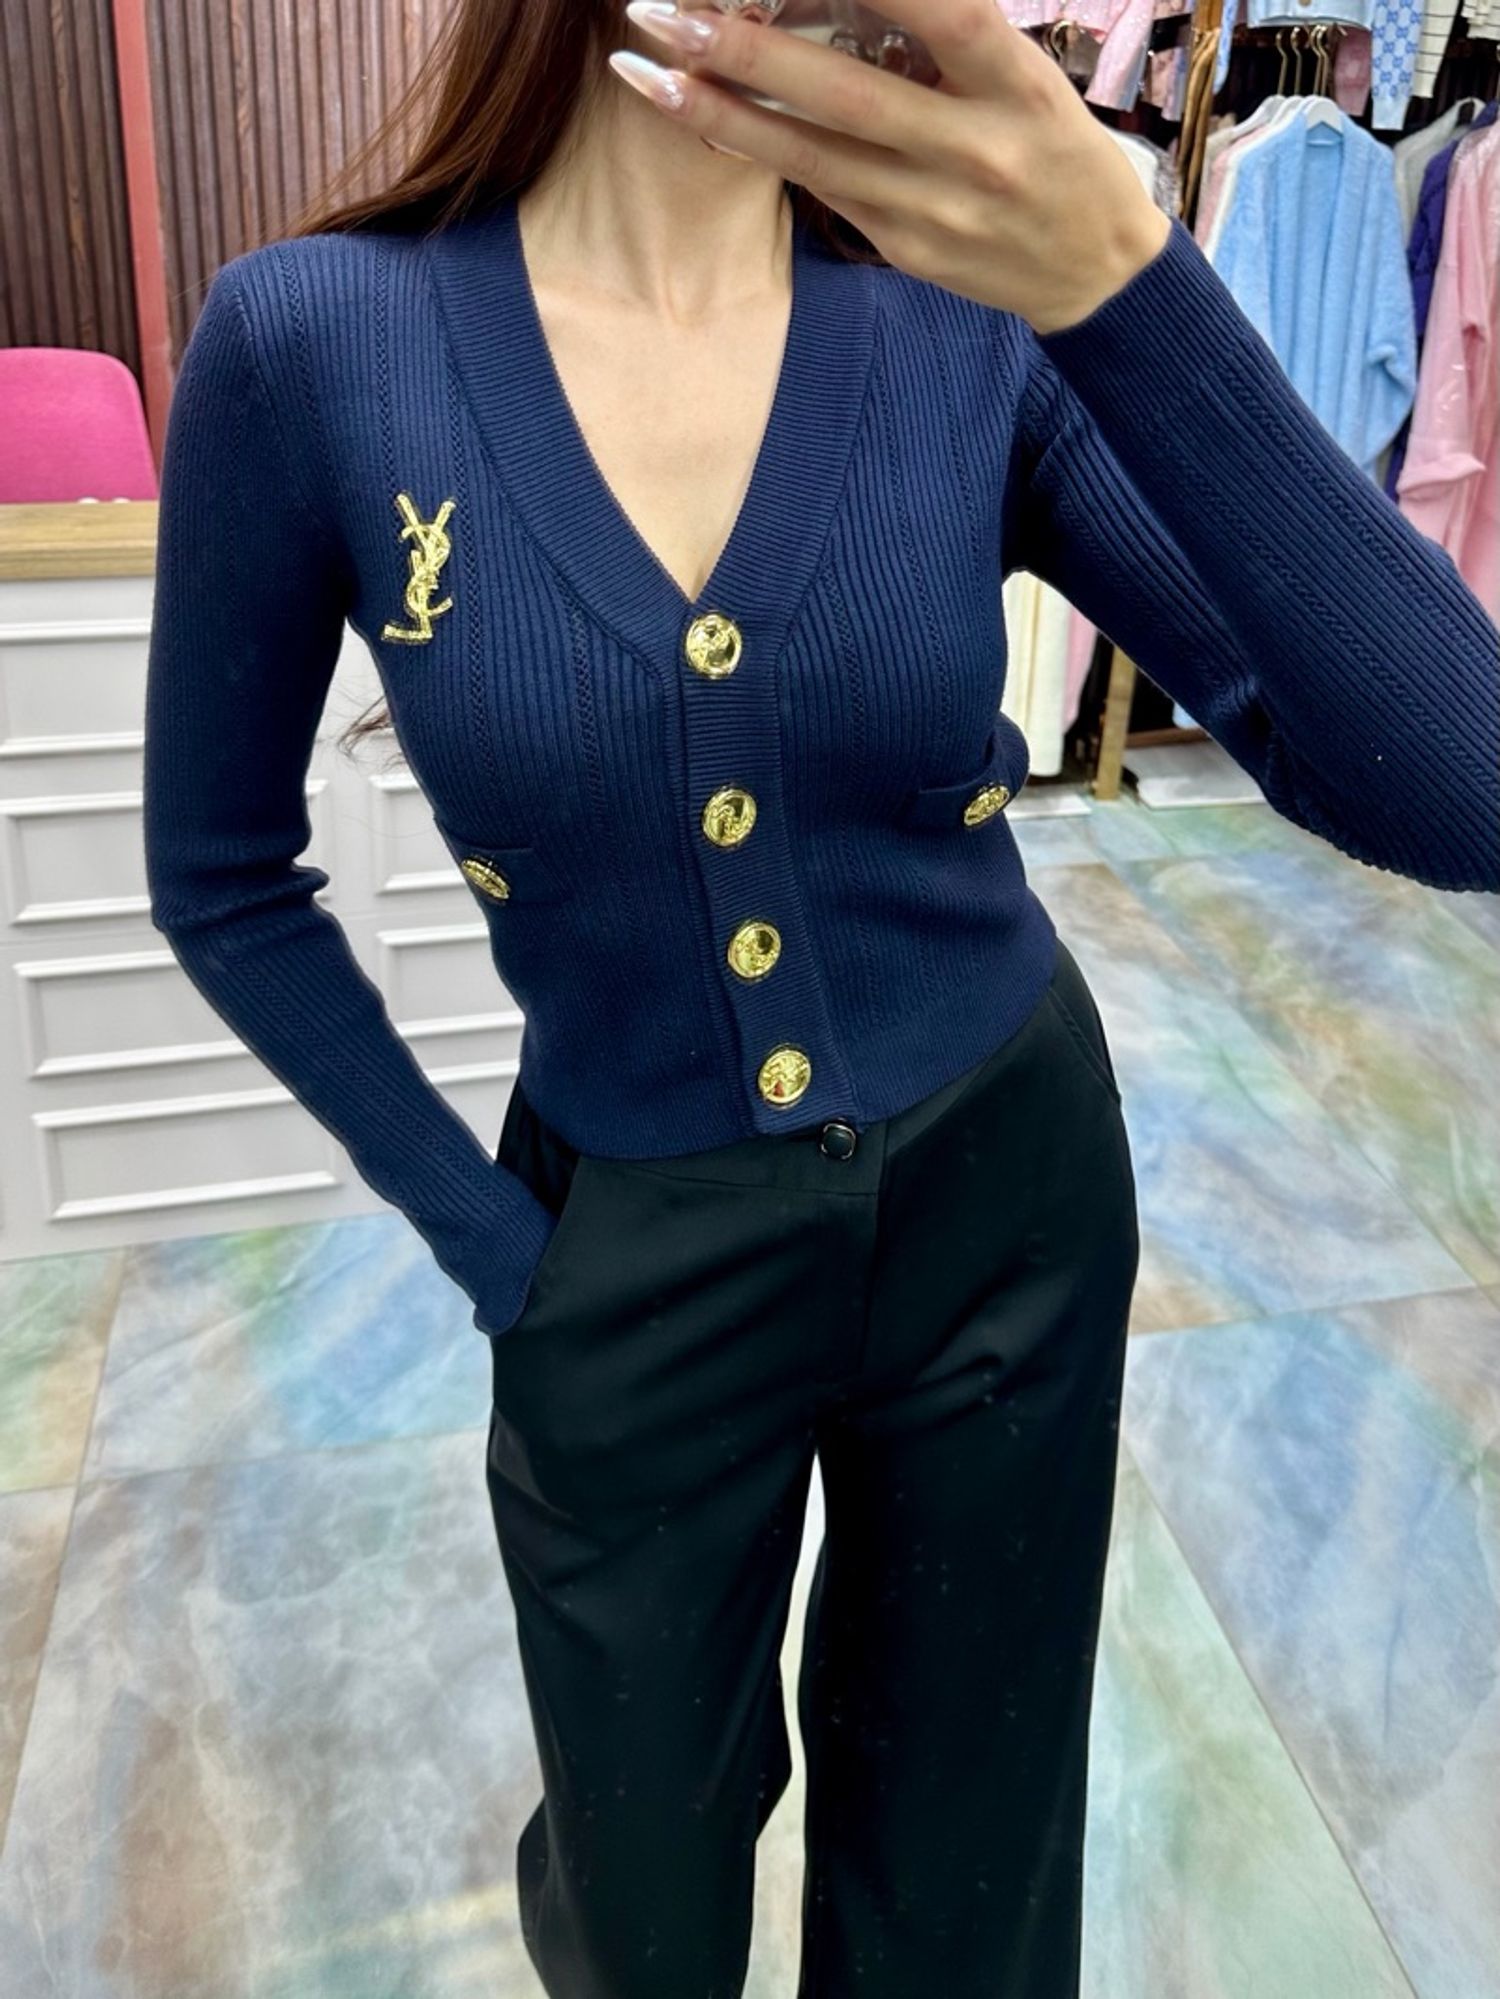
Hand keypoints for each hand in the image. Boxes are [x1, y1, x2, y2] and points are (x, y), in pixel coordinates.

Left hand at [614, 0, 1172, 335]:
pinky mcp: (906, 249)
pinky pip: (817, 189)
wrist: (1092, 268)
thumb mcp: (1022, 73)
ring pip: (812, 155)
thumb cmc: (1051, 144)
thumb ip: (941, 31)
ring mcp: (936, 209)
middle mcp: (977, 150)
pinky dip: (754, 148)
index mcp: (1017, 85)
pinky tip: (698, 114)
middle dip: (745, 48)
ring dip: (719, 109)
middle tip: (661, 6)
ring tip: (643, 66)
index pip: (941, 13)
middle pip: (847, 95)